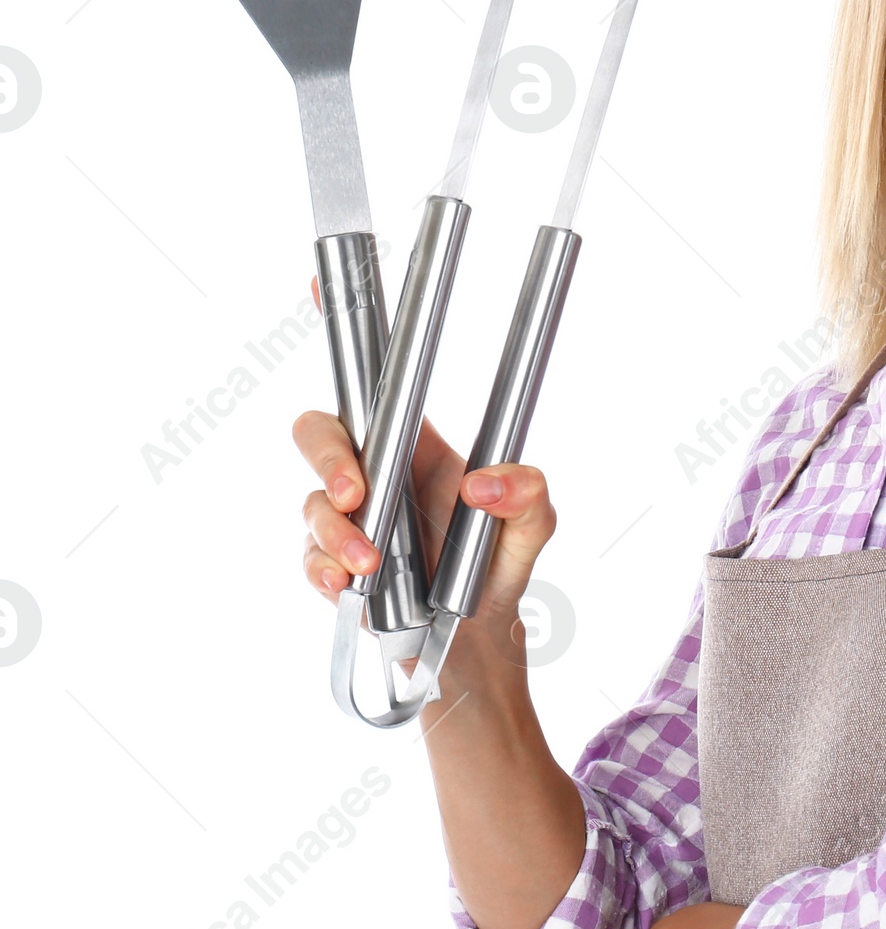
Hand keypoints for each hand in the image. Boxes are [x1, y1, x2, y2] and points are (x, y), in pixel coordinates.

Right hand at [294, 278, 557, 655]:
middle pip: (322, 431)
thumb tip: (484, 486)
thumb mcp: (535, 527)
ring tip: (370, 566)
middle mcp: (376, 471)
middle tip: (356, 493)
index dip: (347, 325)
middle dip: (327, 457)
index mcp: (418, 442)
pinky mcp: (332, 565)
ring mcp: (349, 518)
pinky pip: (306, 557)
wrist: (474, 647)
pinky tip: (348, 588)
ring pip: (311, 502)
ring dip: (335, 533)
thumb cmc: (499, 567)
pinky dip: (322, 570)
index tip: (319, 282)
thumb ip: (529, 495)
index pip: (378, 373)